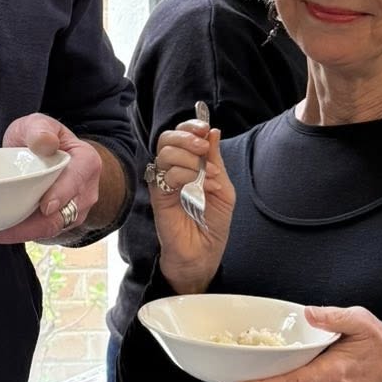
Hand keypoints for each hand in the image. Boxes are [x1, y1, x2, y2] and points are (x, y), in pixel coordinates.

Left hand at [0, 114, 103, 244]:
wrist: (45, 155)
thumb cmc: (43, 138)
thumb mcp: (39, 124)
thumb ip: (40, 129)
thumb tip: (46, 144)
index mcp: (85, 165)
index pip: (76, 183)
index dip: (61, 195)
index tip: (44, 206)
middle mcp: (84, 194)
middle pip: (59, 217)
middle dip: (27, 228)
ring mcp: (72, 212)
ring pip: (45, 230)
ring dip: (15, 234)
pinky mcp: (55, 224)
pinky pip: (36, 233)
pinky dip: (14, 234)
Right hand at [148, 120, 234, 294]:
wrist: (204, 255)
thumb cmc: (212, 225)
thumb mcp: (222, 187)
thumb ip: (215, 160)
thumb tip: (212, 131)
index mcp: (186, 165)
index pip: (180, 134)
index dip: (191, 125)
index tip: (206, 129)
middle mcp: (171, 171)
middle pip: (166, 138)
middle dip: (187, 136)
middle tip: (203, 149)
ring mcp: (163, 184)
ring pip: (165, 153)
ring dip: (189, 158)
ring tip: (206, 175)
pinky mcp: (159, 197)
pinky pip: (166, 175)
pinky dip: (186, 174)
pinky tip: (200, 186)